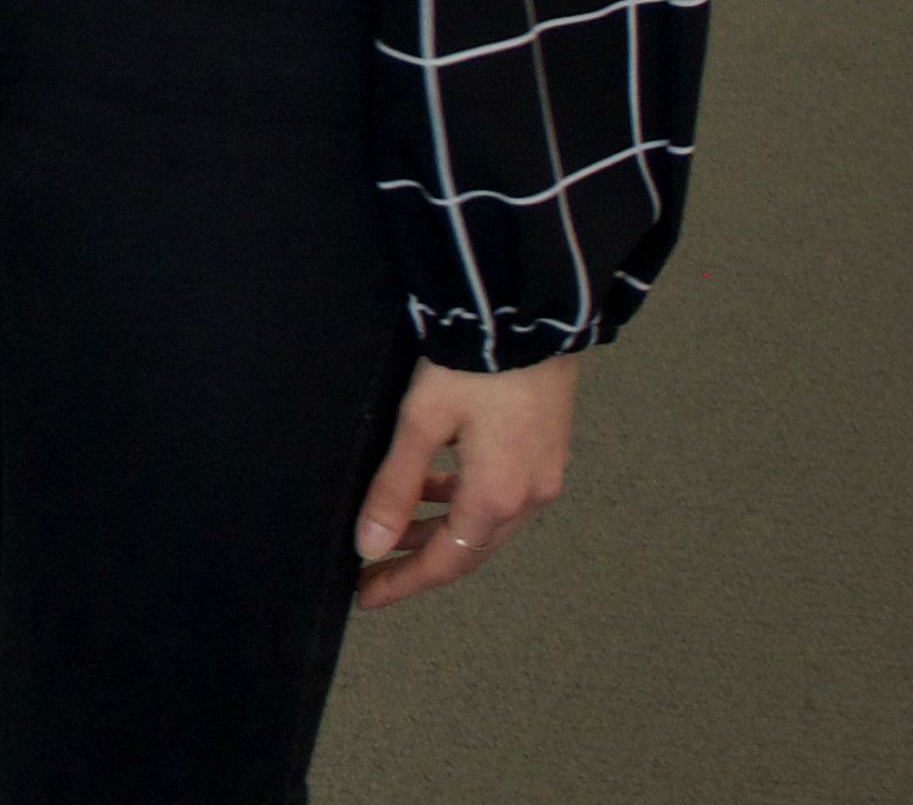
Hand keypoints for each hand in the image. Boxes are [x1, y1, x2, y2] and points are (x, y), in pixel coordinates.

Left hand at [352, 353, 577, 605]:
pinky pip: (499, 498)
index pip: (445, 562)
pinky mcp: (545, 455)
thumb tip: (369, 543)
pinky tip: (432, 490)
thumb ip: (395, 486)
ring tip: (390, 530)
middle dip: (417, 563)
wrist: (529, 317)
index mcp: (497, 497)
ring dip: (439, 531)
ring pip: (484, 526)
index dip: (403, 582)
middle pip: (468, 550)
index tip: (366, 596)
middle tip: (372, 572)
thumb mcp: (422, 423)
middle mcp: (529, 497)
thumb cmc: (473, 365)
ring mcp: (543, 477)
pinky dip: (461, 503)